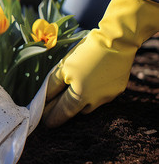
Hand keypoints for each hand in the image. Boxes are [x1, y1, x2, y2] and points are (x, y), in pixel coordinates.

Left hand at [43, 0, 158, 126]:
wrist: (116, 40)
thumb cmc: (84, 53)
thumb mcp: (63, 68)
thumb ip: (52, 86)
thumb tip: (44, 98)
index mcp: (80, 96)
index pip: (62, 112)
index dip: (53, 117)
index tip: (45, 122)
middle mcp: (96, 101)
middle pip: (76, 110)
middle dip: (65, 110)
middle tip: (53, 108)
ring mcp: (109, 96)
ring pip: (90, 104)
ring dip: (79, 101)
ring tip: (71, 94)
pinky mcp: (118, 88)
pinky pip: (101, 96)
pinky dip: (92, 92)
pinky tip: (88, 83)